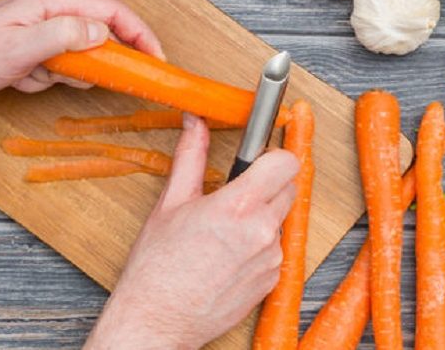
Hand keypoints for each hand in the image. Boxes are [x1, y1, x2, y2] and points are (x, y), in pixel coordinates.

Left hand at [0, 0, 162, 98]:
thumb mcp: (20, 49)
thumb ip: (65, 36)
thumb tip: (104, 33)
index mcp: (53, 1)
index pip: (113, 12)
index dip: (140, 34)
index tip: (156, 59)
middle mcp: (52, 10)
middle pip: (100, 32)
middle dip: (97, 61)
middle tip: (92, 80)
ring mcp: (43, 27)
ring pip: (80, 54)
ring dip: (64, 74)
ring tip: (32, 76)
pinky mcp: (36, 45)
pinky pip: (59, 66)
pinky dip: (45, 78)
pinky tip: (20, 79)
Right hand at [87, 115, 297, 348]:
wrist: (156, 321)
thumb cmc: (157, 268)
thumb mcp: (170, 202)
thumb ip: (191, 156)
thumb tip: (194, 123)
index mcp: (238, 206)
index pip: (286, 162)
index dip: (273, 156)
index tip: (258, 159)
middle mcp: (262, 231)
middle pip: (288, 188)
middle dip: (267, 185)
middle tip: (236, 194)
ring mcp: (271, 258)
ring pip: (280, 219)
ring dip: (262, 217)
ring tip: (225, 231)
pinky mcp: (272, 280)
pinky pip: (276, 249)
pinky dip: (259, 246)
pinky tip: (229, 255)